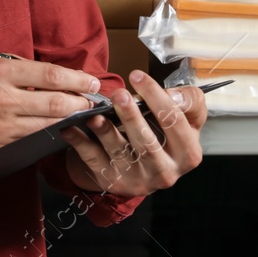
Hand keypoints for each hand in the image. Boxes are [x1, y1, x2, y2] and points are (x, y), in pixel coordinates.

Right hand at [0, 57, 102, 165]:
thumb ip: (16, 72)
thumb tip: (52, 77)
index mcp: (0, 73)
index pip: (50, 74)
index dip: (77, 79)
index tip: (91, 82)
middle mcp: (4, 99)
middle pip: (57, 103)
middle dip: (81, 103)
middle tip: (93, 102)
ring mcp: (4, 127)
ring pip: (49, 125)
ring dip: (70, 121)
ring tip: (82, 116)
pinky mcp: (2, 148)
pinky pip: (33, 142)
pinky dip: (48, 136)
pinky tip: (57, 131)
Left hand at [60, 70, 207, 198]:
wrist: (145, 164)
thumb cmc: (165, 132)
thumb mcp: (186, 118)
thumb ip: (188, 101)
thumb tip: (174, 95)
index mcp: (188, 154)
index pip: (174, 123)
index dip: (156, 97)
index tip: (137, 75)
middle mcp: (166, 172)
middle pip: (148, 143)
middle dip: (132, 117)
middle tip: (118, 95)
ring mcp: (139, 179)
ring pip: (120, 153)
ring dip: (105, 132)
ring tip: (95, 115)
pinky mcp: (114, 181)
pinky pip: (94, 161)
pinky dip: (80, 143)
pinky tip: (69, 128)